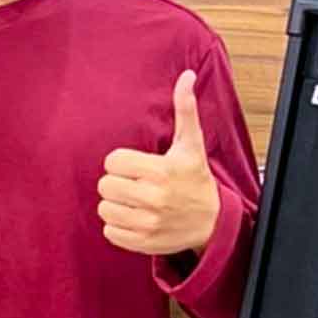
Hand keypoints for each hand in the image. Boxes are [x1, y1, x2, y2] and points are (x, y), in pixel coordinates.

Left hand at [99, 69, 221, 258]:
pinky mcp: (143, 242)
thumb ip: (185, 109)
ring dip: (116, 205)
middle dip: (118, 183)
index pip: (112, 162)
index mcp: (161, 171)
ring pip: (105, 208)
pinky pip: (110, 231)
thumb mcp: (191, 144)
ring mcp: (148, 223)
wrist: (212, 223)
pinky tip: (135, 218)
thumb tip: (187, 75)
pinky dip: (118, 226)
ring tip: (135, 202)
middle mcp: (154, 198)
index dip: (122, 163)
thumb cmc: (196, 179)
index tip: (138, 167)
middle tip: (136, 184)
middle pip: (105, 185)